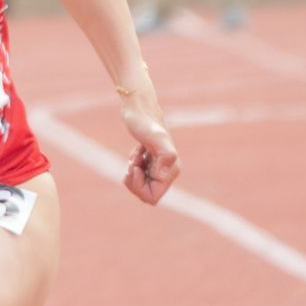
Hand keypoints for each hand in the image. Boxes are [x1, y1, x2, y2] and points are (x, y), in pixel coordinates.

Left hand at [120, 90, 178, 205]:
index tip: (135, 168)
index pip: (152, 197)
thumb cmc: (144, 122)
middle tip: (133, 161)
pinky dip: (134, 166)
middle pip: (146, 194)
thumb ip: (166, 154)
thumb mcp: (154, 138)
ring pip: (143, 186)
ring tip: (136, 155)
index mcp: (172, 170)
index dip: (138, 187)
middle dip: (134, 180)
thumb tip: (167, 173)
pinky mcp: (152, 162)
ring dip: (134, 172)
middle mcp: (169, 171)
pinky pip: (140, 176)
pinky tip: (137, 152)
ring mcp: (160, 167)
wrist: (138, 108)